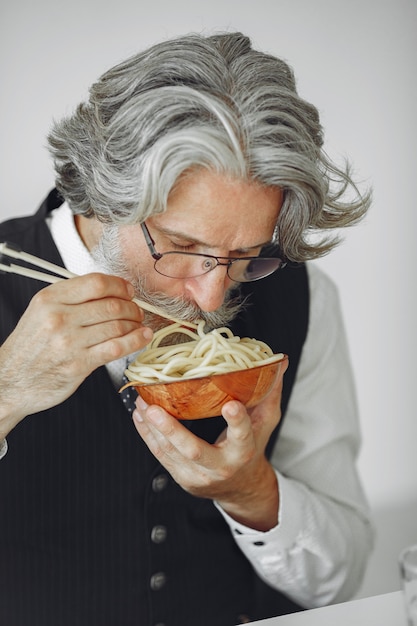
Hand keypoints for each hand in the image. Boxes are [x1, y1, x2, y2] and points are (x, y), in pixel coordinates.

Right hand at [0, 273, 152, 434]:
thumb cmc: (30, 347)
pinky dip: (136, 341)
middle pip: (111, 304)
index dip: (120, 285)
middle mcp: (59, 317)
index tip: (128, 291)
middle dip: (131, 307)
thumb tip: (110, 291)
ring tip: (139, 325)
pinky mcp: (79, 364)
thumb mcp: (41, 311)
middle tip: (137, 311)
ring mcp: (69, 342)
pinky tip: (142, 337)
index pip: (96, 283)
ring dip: (135, 324)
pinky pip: (116, 348)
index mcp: (50, 298)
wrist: (10, 381)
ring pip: (117, 325)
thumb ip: (71, 299)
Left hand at [132, 362, 287, 530]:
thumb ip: (270, 391)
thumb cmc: (252, 449)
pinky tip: (139, 416)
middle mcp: (220, 466)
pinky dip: (147, 435)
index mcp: (243, 452)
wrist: (240, 488)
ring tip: (141, 404)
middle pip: (193, 450)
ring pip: (170, 453)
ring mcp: (197, 474)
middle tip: (154, 409)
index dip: (237, 422)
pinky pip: (160, 456)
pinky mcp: (180, 476)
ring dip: (152, 428)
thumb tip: (279, 361)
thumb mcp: (265, 422)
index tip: (231, 405)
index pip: (242, 436)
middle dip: (171, 431)